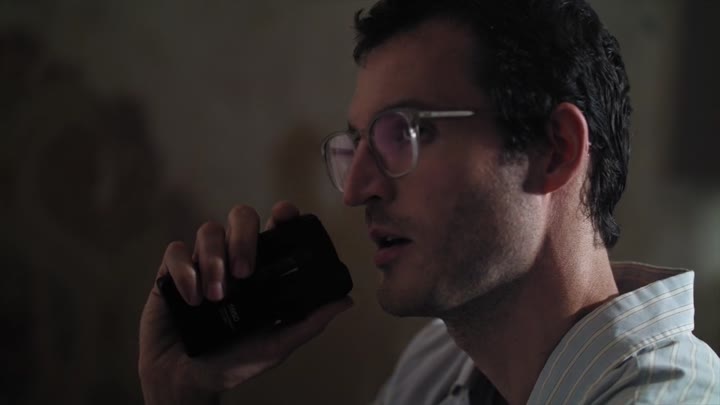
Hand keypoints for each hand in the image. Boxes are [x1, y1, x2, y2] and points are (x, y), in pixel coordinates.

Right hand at [138, 201, 352, 404]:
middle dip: (243, 238)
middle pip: (240, 218)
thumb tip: (346, 301)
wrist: (186, 381)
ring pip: (208, 231)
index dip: (281, 215)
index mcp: (261, 270)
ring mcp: (203, 263)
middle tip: (244, 273)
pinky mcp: (171, 273)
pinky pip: (175, 252)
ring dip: (214, 259)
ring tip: (218, 296)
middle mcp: (233, 260)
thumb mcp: (276, 345)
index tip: (284, 214)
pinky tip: (193, 298)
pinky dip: (185, 271)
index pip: (273, 229)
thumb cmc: (233, 363)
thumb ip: (309, 323)